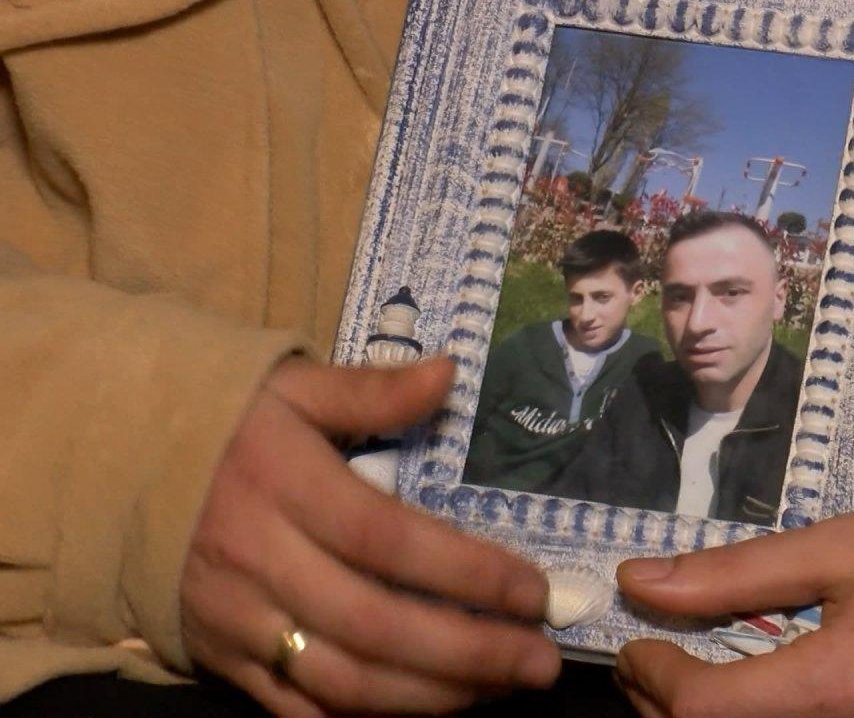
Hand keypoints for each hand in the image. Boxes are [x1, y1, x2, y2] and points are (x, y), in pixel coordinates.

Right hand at [180, 357, 560, 716]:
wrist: (109, 466)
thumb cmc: (219, 423)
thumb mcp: (290, 388)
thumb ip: (372, 390)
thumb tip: (450, 373)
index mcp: (286, 485)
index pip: (391, 541)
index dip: (468, 573)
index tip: (534, 592)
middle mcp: (261, 560)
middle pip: (377, 626)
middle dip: (469, 654)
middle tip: (540, 663)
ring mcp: (238, 619)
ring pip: (342, 681)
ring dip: (430, 697)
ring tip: (499, 690)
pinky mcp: (220, 658)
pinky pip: (296, 709)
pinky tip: (424, 710)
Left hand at [614, 498, 853, 717]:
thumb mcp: (835, 548)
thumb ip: (732, 573)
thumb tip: (638, 579)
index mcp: (845, 685)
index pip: (708, 711)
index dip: (654, 678)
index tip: (637, 643)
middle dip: (668, 713)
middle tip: (653, 666)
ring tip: (695, 686)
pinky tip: (760, 704)